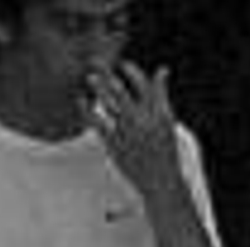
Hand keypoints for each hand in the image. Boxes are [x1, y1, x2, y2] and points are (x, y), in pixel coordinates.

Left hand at [85, 61, 180, 179]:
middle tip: (94, 60)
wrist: (161, 183)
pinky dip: (87, 111)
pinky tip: (81, 101)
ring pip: (109, 104)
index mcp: (157, 113)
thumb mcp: (168, 122)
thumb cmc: (165, 150)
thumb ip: (162, 95)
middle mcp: (141, 121)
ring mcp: (127, 134)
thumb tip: (163, 69)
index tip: (122, 64)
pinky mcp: (115, 146)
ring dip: (98, 88)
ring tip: (90, 77)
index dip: (131, 71)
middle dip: (106, 74)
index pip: (143, 85)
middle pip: (121, 91)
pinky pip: (97, 123)